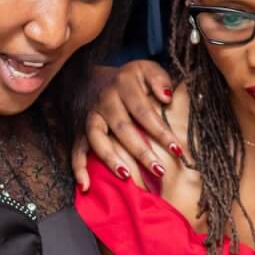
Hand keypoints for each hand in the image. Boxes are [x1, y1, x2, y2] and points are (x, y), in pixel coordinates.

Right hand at [74, 60, 180, 193]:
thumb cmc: (128, 80)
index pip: (144, 112)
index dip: (161, 132)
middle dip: (141, 151)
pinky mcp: (79, 131)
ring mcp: (90, 117)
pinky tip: (85, 186)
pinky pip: (76, 150)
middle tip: (159, 170)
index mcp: (124, 85)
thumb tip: (166, 98)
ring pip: (97, 138)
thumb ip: (159, 79)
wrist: (89, 77)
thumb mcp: (145, 69)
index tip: (177, 150)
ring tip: (126, 175)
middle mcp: (105, 101)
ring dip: (110, 158)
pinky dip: (78, 168)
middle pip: (122, 128)